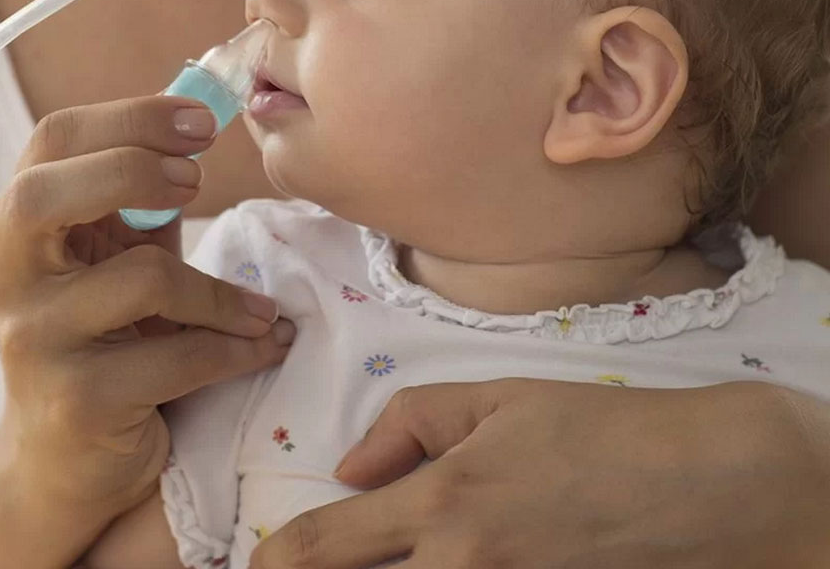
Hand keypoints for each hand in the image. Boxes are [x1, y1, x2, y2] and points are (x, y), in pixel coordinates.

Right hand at [0, 96, 294, 540]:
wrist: (66, 457)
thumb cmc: (110, 331)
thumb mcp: (123, 250)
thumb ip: (149, 191)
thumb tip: (205, 108)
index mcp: (22, 223)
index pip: (54, 140)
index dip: (131, 117)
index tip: (201, 122)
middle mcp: (9, 275)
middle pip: (43, 195)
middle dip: (132, 170)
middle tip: (197, 180)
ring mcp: (32, 341)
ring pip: (138, 281)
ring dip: (219, 292)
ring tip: (259, 309)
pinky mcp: (73, 403)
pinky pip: (173, 360)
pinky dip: (232, 348)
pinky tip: (262, 344)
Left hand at [250, 378, 829, 568]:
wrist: (695, 484)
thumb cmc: (593, 429)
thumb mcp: (496, 399)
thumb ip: (411, 424)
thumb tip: (350, 468)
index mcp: (445, 503)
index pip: (332, 545)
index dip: (281, 560)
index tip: (257, 564)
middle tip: (302, 563)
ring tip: (374, 556)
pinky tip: (436, 564)